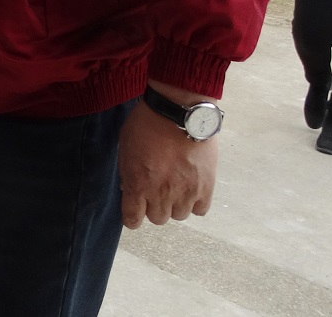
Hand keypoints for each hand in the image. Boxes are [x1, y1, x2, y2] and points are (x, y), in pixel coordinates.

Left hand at [118, 84, 216, 228]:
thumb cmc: (146, 123)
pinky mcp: (206, 187)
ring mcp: (185, 193)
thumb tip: (130, 190)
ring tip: (176, 185)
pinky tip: (191, 188)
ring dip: (175, 204)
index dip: (132, 217)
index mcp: (138, 186)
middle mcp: (161, 195)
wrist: (178, 110)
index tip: (135, 210)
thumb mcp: (125, 146)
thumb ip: (127, 172)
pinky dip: (195, 202)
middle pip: (158, 219)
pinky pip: (200, 210)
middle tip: (157, 188)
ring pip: (179, 216)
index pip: (132, 220)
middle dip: (154, 206)